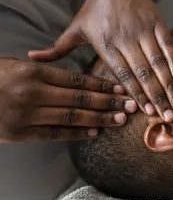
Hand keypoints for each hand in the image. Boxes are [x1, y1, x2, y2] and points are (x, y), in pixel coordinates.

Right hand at [0, 58, 136, 142]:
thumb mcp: (15, 65)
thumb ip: (44, 70)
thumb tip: (73, 77)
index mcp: (34, 73)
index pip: (77, 79)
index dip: (102, 85)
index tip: (120, 88)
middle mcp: (34, 93)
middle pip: (80, 98)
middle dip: (109, 102)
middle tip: (130, 105)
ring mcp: (27, 114)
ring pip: (72, 116)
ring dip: (99, 118)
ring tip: (120, 119)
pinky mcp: (21, 133)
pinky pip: (54, 133)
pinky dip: (77, 134)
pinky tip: (95, 133)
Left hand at [28, 0, 172, 121]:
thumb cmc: (96, 8)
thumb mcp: (76, 28)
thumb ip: (58, 48)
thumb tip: (33, 57)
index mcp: (106, 44)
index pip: (123, 75)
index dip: (135, 94)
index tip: (145, 113)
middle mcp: (126, 39)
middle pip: (143, 73)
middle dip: (156, 96)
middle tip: (167, 116)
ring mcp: (143, 31)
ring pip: (158, 62)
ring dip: (169, 84)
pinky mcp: (157, 23)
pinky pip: (167, 44)